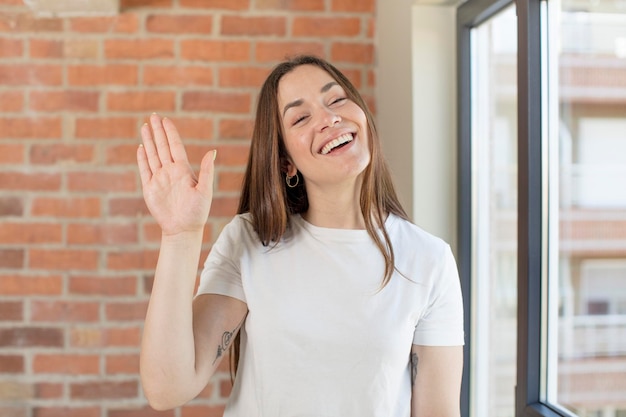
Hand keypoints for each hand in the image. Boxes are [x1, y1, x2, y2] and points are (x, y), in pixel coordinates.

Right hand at [137, 114, 215, 235]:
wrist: (183, 229)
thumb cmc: (197, 212)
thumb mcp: (205, 190)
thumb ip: (206, 170)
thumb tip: (212, 151)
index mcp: (183, 170)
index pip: (175, 146)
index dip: (170, 133)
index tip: (166, 120)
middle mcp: (170, 171)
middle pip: (162, 147)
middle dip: (158, 131)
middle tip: (153, 115)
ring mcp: (159, 179)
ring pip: (152, 155)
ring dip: (148, 141)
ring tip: (145, 126)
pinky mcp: (150, 188)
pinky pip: (145, 169)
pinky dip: (142, 158)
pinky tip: (141, 147)